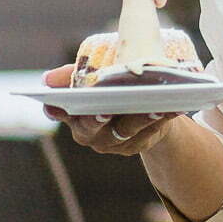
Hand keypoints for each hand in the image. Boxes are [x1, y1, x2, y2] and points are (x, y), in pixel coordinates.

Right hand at [42, 63, 177, 156]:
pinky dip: (162, 119)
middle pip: (94, 126)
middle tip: (109, 108)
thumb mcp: (88, 78)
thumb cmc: (106, 87)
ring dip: (141, 117)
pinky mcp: (135, 145)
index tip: (68, 104)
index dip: (64, 112)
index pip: (64, 114)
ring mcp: (113, 143)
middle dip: (101, 117)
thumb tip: (48, 79)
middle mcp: (89, 134)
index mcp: (72, 117)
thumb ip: (71, 76)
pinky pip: (150, 132)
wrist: (135, 107)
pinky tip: (174, 107)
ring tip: (154, 104)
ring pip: (126, 129)